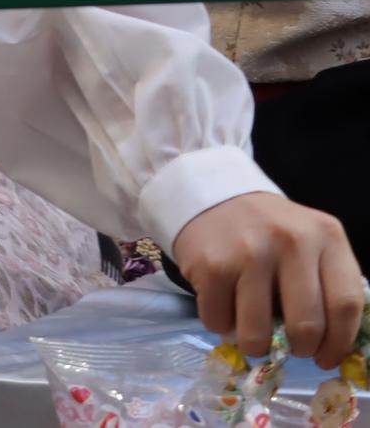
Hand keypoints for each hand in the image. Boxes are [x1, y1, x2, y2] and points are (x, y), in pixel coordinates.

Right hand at [173, 191, 363, 367]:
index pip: (345, 305)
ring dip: (257, 346)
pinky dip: (222, 326)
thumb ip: (329, 284)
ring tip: (255, 335)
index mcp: (326, 236)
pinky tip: (226, 307)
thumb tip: (333, 346)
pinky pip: (219, 321)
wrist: (214, 197)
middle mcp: (290, 241)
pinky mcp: (211, 266)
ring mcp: (248, 253)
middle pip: (306, 325)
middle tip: (291, 349)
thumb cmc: (272, 232)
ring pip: (258, 333)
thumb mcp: (313, 244)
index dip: (339, 343)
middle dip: (300, 350)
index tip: (327, 358)